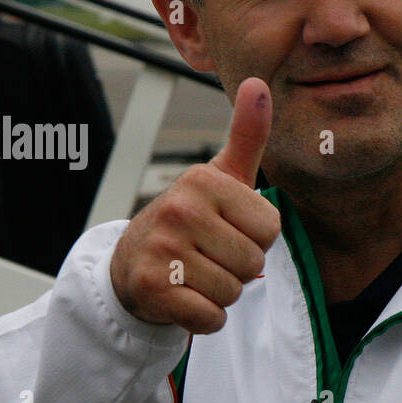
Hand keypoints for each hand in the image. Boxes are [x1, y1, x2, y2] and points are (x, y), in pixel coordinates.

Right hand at [110, 78, 281, 333]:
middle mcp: (178, 209)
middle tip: (208, 255)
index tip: (227, 229)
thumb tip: (259, 84)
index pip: (271, 228)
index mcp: (202, 180)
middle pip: (254, 262)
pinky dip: (205, 318)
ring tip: (195, 274)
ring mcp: (162, 249)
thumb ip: (246, 135)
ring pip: (233, 291)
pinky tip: (185, 298)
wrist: (130, 264)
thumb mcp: (220, 176)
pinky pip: (211, 318)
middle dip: (239, 268)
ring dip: (221, 293)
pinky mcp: (152, 289)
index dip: (256, 237)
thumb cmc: (190, 220)